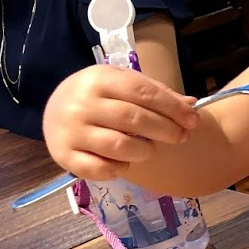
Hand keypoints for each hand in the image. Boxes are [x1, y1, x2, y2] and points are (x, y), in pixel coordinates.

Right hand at [42, 65, 198, 179]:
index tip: (193, 120)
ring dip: (144, 150)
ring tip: (151, 149)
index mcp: (98, 79)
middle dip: (165, 129)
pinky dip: (119, 169)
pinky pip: (99, 169)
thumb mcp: (124, 83)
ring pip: (119, 146)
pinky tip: (127, 163)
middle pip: (133, 119)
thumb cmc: (101, 95)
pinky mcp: (63, 156)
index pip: (143, 92)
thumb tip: (191, 104)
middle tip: (181, 136)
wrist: (55, 108)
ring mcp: (70, 131)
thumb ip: (157, 92)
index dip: (172, 108)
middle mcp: (80, 104)